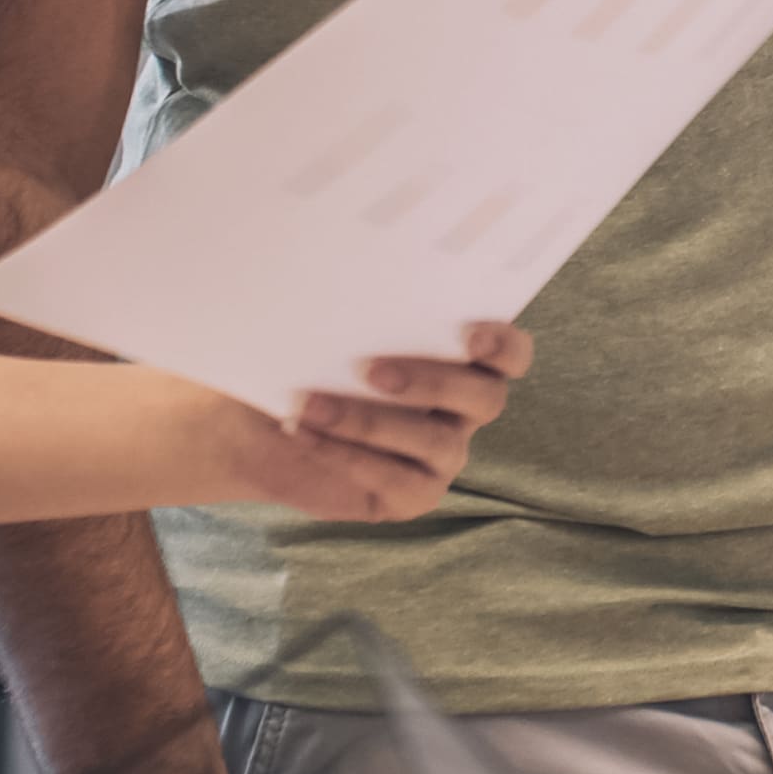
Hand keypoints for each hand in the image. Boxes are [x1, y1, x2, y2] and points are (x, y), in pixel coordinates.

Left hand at [218, 324, 529, 524]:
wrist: (262, 427)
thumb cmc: (302, 366)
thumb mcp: (324, 332)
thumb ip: (353, 312)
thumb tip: (343, 277)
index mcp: (460, 361)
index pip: (510, 354)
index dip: (503, 345)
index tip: (470, 334)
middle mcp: (463, 411)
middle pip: (485, 398)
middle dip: (434, 382)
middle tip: (372, 372)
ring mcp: (442, 457)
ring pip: (436, 441)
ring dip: (370, 421)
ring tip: (310, 406)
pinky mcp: (412, 495)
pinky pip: (394, 479)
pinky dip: (344, 453)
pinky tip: (303, 433)